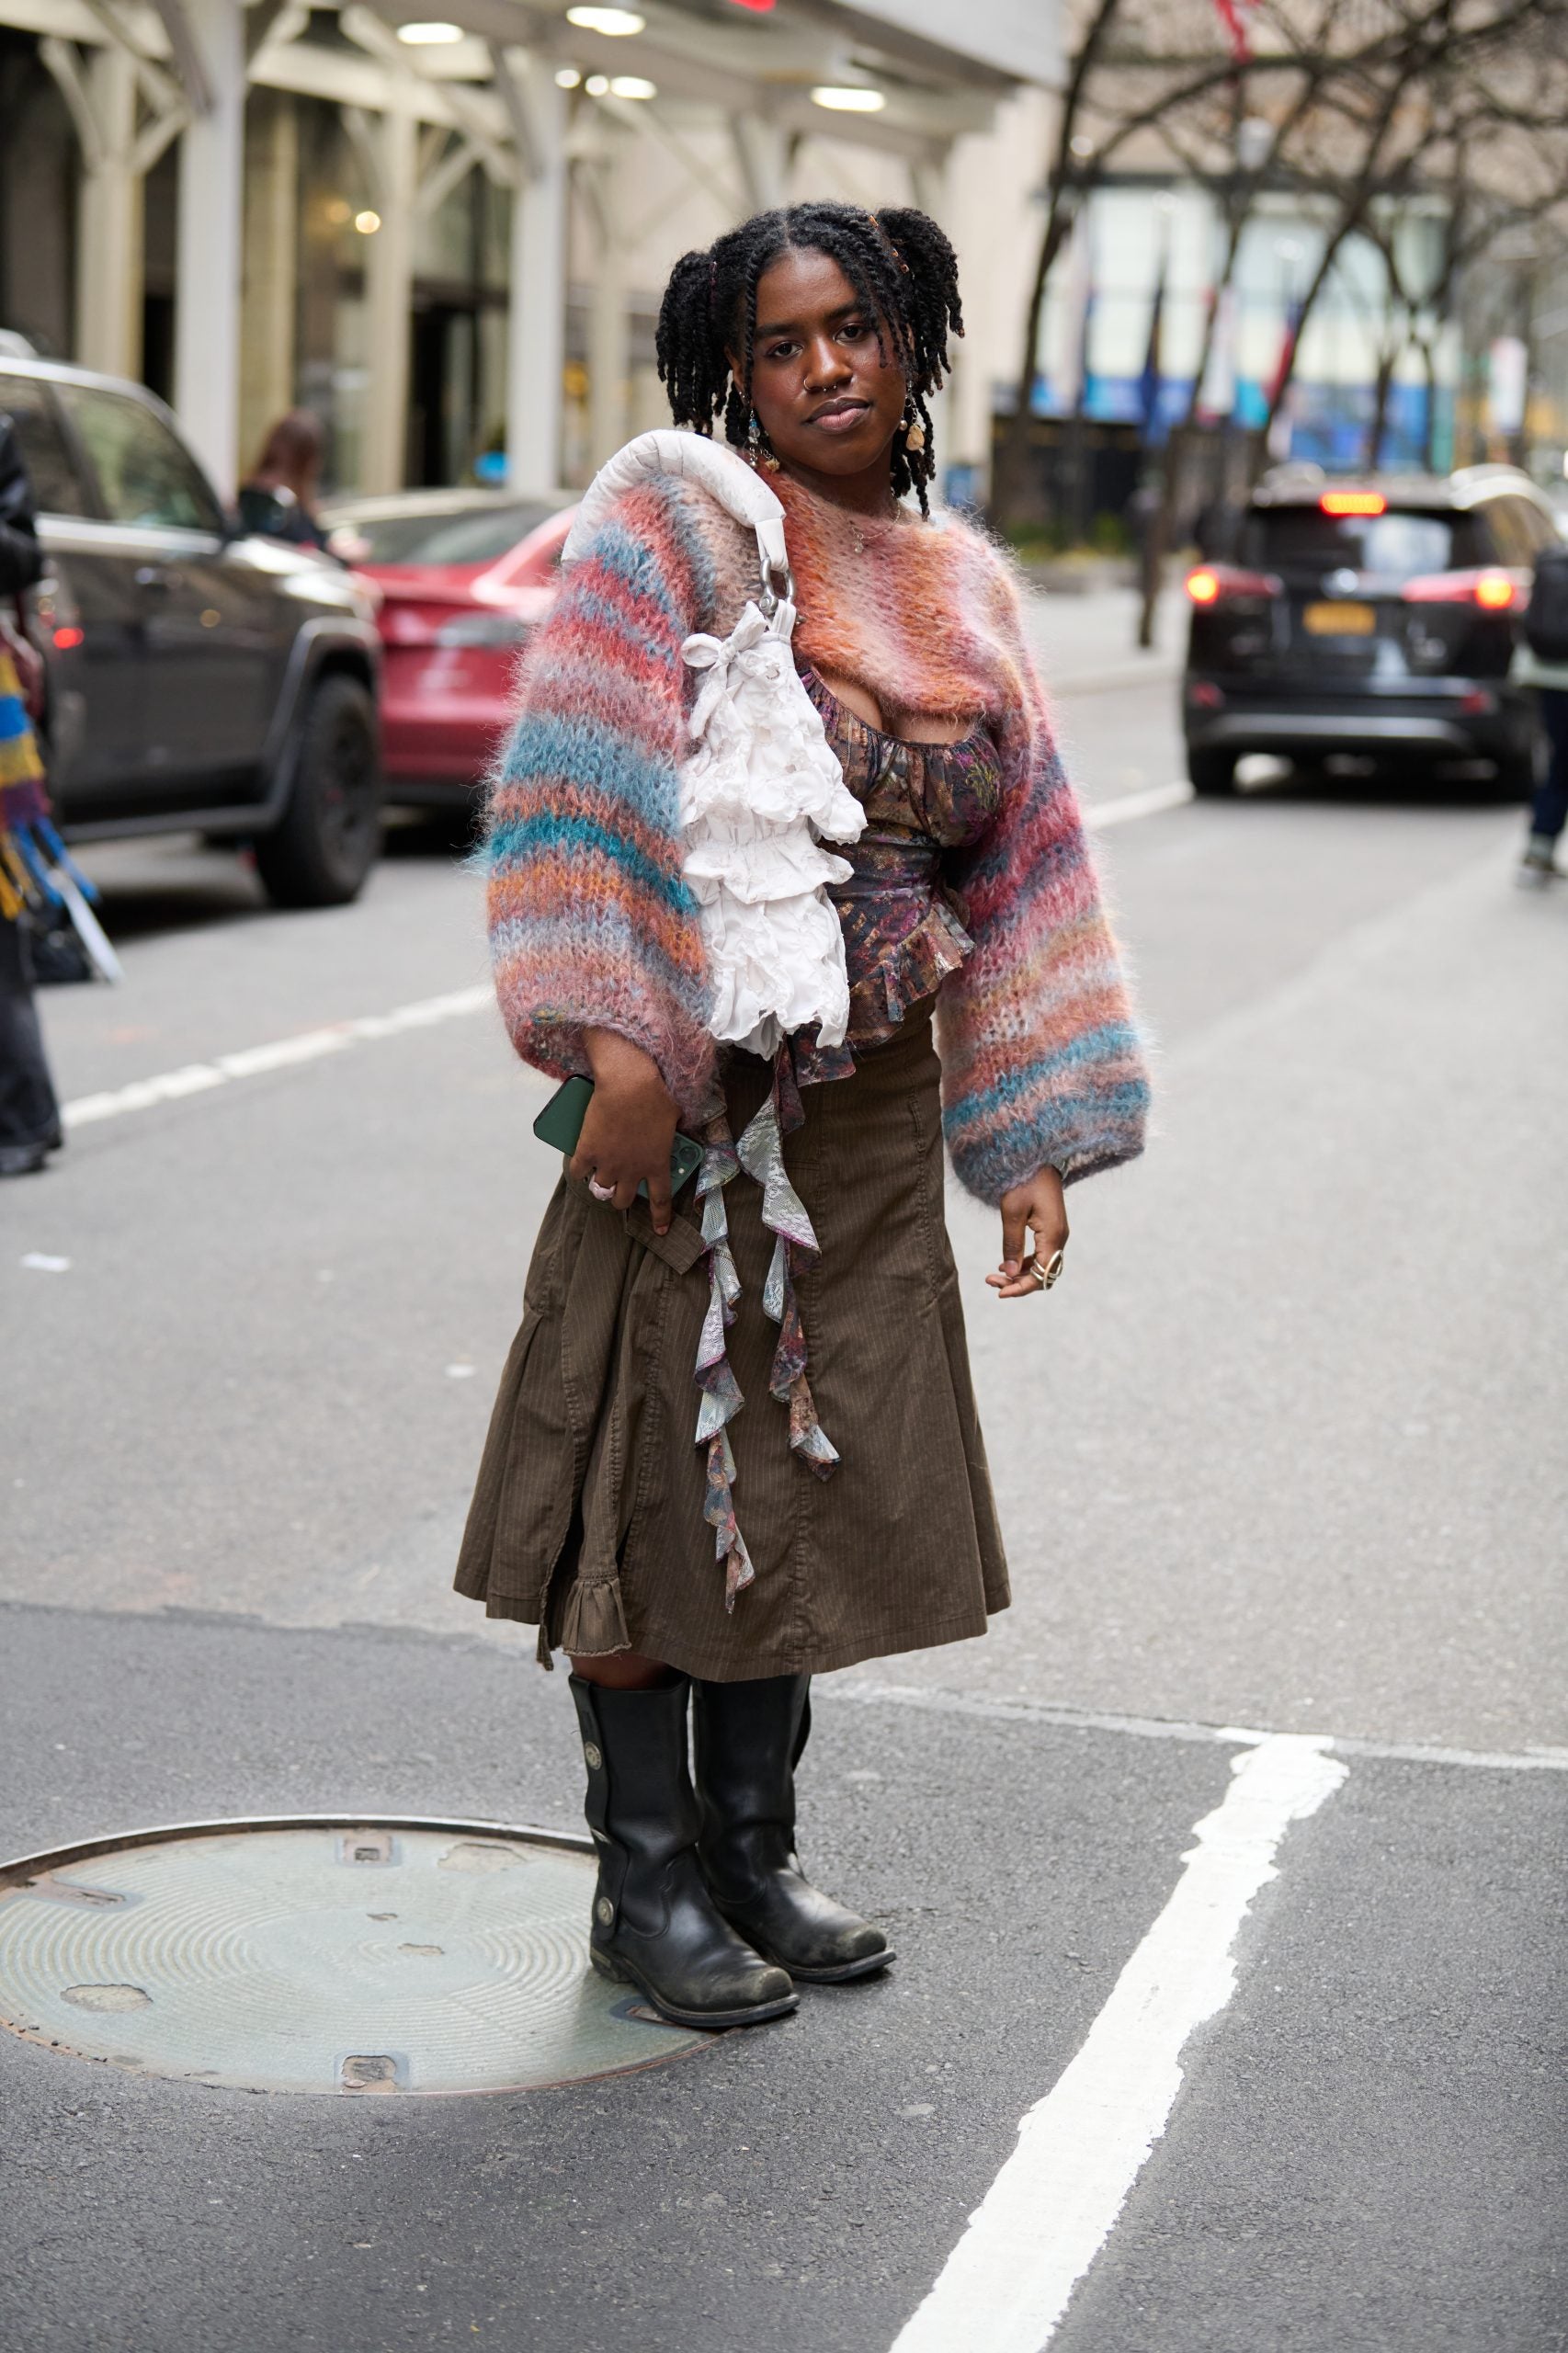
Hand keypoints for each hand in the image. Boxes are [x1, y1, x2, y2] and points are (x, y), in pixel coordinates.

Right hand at [571, 1028, 679, 1234]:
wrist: (629, 1082)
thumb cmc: (657, 1094)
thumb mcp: (675, 1117)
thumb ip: (672, 1133)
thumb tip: (673, 1130)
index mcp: (657, 1164)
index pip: (660, 1200)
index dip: (659, 1217)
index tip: (660, 1230)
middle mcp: (632, 1170)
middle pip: (622, 1200)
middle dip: (621, 1198)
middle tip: (620, 1189)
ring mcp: (608, 1163)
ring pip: (600, 1189)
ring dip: (600, 1185)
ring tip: (599, 1177)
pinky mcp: (587, 1150)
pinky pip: (578, 1171)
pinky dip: (579, 1169)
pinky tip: (581, 1165)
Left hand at [986, 1167, 1067, 1300]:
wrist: (1037, 1158)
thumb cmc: (1023, 1180)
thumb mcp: (1012, 1212)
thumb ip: (1011, 1244)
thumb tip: (1010, 1273)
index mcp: (1053, 1236)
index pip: (1040, 1275)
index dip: (1021, 1288)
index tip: (999, 1292)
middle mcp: (1059, 1238)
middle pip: (1043, 1275)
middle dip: (1018, 1283)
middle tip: (991, 1281)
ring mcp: (1057, 1234)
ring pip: (1042, 1266)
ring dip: (1020, 1274)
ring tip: (995, 1274)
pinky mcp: (1052, 1229)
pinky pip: (1042, 1255)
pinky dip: (1025, 1263)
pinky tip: (1007, 1263)